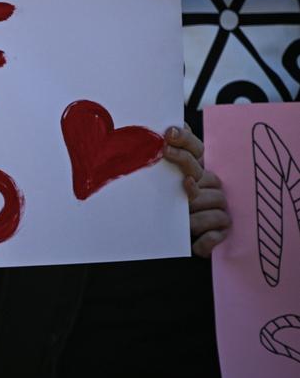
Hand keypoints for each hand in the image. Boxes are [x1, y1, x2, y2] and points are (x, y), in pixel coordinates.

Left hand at [163, 124, 230, 257]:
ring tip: (181, 219)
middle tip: (172, 168)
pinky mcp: (221, 232)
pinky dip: (205, 240)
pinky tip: (194, 244)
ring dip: (195, 214)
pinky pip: (216, 234)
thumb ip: (160, 164)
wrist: (171, 241)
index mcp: (198, 172)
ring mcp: (219, 209)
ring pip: (211, 205)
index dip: (185, 140)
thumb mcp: (160, 186)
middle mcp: (212, 187)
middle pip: (204, 174)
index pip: (197, 149)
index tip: (168, 134)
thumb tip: (155, 133)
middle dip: (187, 169)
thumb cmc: (166, 210)